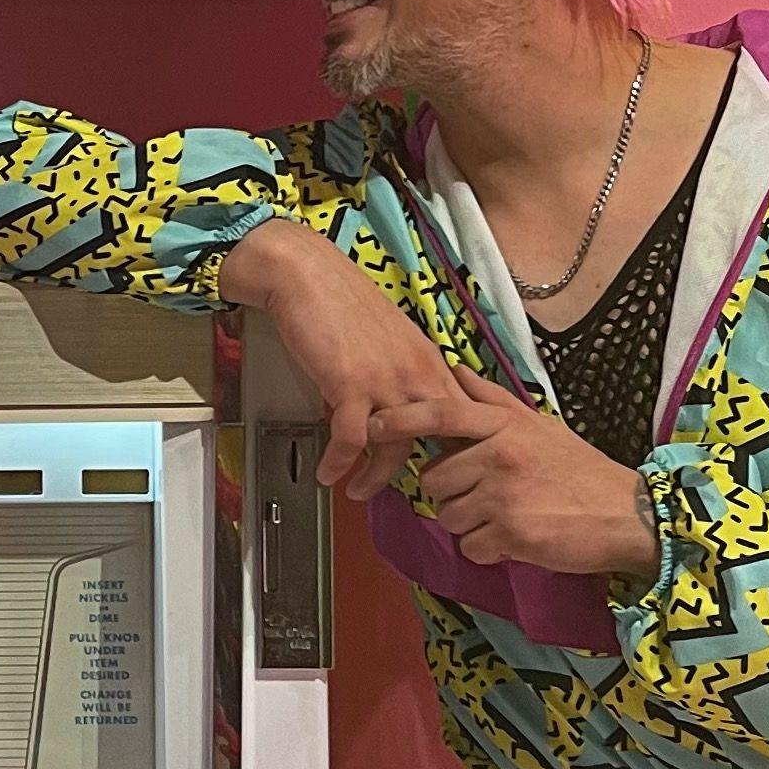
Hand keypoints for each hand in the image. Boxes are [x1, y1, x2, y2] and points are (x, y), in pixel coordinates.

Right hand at [217, 223, 482, 497]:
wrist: (305, 273)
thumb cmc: (341, 301)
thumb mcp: (390, 338)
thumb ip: (402, 372)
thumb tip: (401, 407)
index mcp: (429, 361)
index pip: (462, 415)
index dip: (459, 449)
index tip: (448, 472)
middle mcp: (416, 372)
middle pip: (438, 439)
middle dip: (430, 474)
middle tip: (413, 495)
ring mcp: (385, 380)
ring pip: (396, 447)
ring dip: (376, 478)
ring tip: (360, 492)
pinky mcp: (350, 384)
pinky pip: (350, 440)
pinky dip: (338, 463)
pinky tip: (327, 473)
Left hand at [410, 365, 660, 581]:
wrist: (628, 514)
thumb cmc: (578, 470)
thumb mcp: (538, 425)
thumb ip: (492, 401)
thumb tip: (455, 370)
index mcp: (506, 426)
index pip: (440, 414)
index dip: (400, 419)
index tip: (371, 425)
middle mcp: (501, 455)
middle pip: (435, 479)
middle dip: (451, 493)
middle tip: (487, 495)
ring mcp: (505, 495)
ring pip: (449, 516)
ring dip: (470, 524)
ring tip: (506, 515)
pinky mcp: (512, 533)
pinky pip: (471, 546)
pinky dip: (488, 549)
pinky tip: (516, 537)